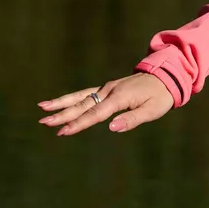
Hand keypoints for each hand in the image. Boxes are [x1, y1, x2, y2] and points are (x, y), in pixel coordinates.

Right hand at [37, 71, 174, 136]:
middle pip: (83, 104)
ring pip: (80, 97)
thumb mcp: (151, 110)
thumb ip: (131, 119)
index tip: (63, 131)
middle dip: (63, 114)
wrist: (166, 76)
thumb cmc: (160, 96)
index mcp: (120, 97)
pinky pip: (85, 94)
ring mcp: (107, 88)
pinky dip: (71, 98)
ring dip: (61, 103)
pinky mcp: (107, 89)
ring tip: (42, 108)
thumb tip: (111, 127)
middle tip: (44, 122)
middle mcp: (109, 90)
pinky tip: (59, 103)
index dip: (79, 123)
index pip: (96, 113)